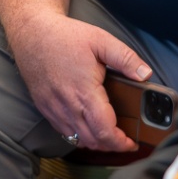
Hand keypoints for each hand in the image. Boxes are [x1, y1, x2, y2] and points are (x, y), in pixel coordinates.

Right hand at [9, 11, 147, 152]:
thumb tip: (145, 74)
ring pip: (77, 140)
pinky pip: (63, 131)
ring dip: (94, 142)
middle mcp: (67, 105)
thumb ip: (126, 58)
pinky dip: (77, 135)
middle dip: (111, 145)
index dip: (121, 143)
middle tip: (124, 140)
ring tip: (107, 134)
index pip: (105, 131)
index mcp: (84, 92)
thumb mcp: (101, 40)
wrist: (32, 33)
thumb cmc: (64, 36)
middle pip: (92, 141)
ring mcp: (53, 108)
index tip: (131, 143)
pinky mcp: (44, 107)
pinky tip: (86, 125)